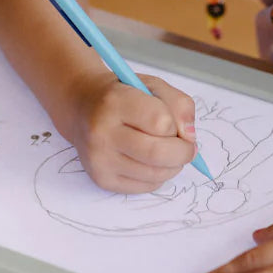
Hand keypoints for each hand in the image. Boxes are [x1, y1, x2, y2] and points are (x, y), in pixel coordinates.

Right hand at [69, 71, 197, 192]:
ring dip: (173, 166)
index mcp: (115, 101)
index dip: (177, 125)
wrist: (83, 108)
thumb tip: (190, 137)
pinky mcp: (102, 179)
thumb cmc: (123, 95)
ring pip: (155, 174)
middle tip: (187, 147)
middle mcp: (102, 132)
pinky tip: (151, 161)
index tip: (177, 124)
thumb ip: (179, 105)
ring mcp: (99, 159)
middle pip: (158, 153)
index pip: (160, 122)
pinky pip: (145, 187)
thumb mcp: (152, 86)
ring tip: (168, 151)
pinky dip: (158, 176)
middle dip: (182, 153)